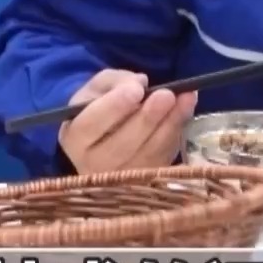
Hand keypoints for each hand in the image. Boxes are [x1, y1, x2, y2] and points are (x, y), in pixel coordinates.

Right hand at [57, 70, 196, 174]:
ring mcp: (122, 179)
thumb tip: (141, 83)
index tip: (136, 90)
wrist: (103, 140)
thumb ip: (113, 81)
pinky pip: (164, 157)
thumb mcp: (95, 89)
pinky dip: (178, 132)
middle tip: (166, 95)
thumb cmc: (97, 110)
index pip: (91, 125)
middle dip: (148, 118)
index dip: (114, 107)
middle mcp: (94, 165)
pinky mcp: (146, 181)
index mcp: (75, 139)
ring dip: (170, 124)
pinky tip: (187, 109)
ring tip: (185, 98)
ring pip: (149, 153)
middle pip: (123, 144)